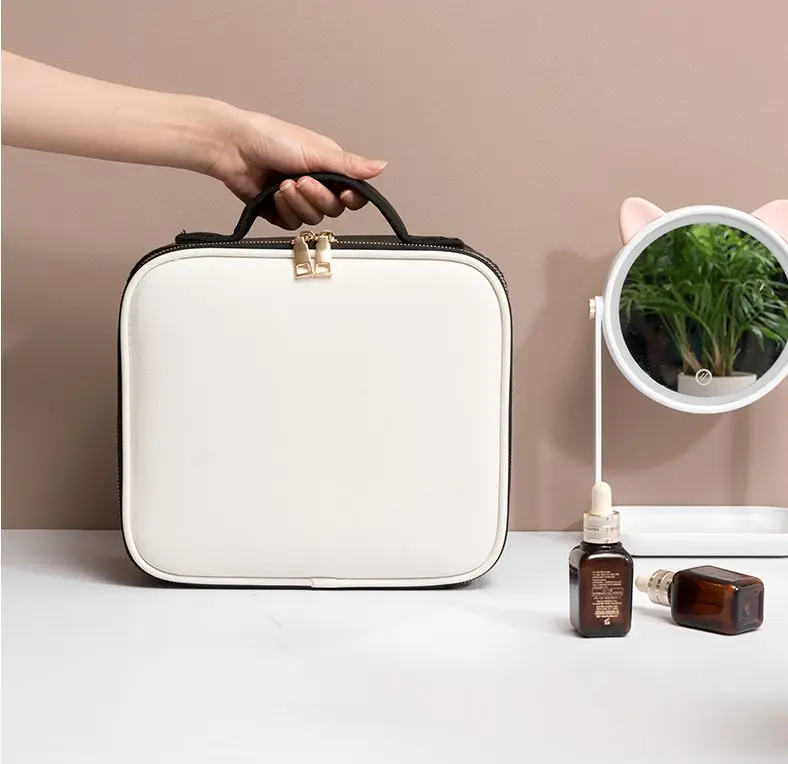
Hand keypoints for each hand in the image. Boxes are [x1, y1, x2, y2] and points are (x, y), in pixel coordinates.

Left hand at [205, 106, 387, 229]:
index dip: (352, 198)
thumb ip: (349, 165)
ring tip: (283, 184)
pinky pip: (292, 225)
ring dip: (298, 203)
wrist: (232, 148)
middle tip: (300, 180)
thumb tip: (382, 166)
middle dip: (317, 197)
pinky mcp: (279, 212)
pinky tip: (273, 195)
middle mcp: (317, 184)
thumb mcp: (315, 151)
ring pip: (313, 219)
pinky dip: (283, 211)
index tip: (346, 194)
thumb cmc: (270, 138)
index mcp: (329, 168)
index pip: (354, 194)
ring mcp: (298, 200)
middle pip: (333, 210)